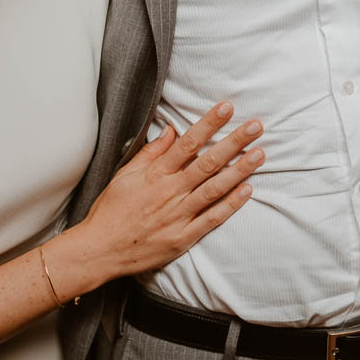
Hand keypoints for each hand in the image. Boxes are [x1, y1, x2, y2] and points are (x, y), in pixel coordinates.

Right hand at [51, 101, 263, 292]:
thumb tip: (172, 130)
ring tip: (260, 154)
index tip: (227, 108)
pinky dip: (231, 204)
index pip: (188, 143)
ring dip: (240, 170)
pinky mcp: (183, 237)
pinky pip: (212, 218)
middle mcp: (170, 192)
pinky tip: (248, 190)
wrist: (99, 251)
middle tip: (256, 126)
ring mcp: (178, 216)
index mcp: (155, 175)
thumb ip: (151, 153)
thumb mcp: (125, 175)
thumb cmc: (111, 211)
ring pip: (215, 189)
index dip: (209, 124)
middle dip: (234, 142)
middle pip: (208, 162)